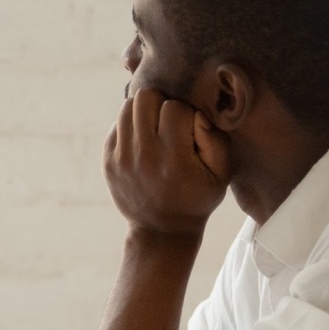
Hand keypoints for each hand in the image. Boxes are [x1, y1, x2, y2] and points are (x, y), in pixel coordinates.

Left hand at [104, 88, 230, 237]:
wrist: (161, 231)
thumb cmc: (197, 198)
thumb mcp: (220, 174)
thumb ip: (215, 140)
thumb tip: (196, 113)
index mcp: (173, 159)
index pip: (174, 107)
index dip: (186, 113)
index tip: (189, 131)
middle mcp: (143, 156)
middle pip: (145, 98)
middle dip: (161, 104)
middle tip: (170, 122)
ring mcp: (121, 158)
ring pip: (127, 106)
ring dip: (144, 112)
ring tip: (156, 128)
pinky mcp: (108, 161)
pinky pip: (117, 125)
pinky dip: (131, 127)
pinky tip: (144, 143)